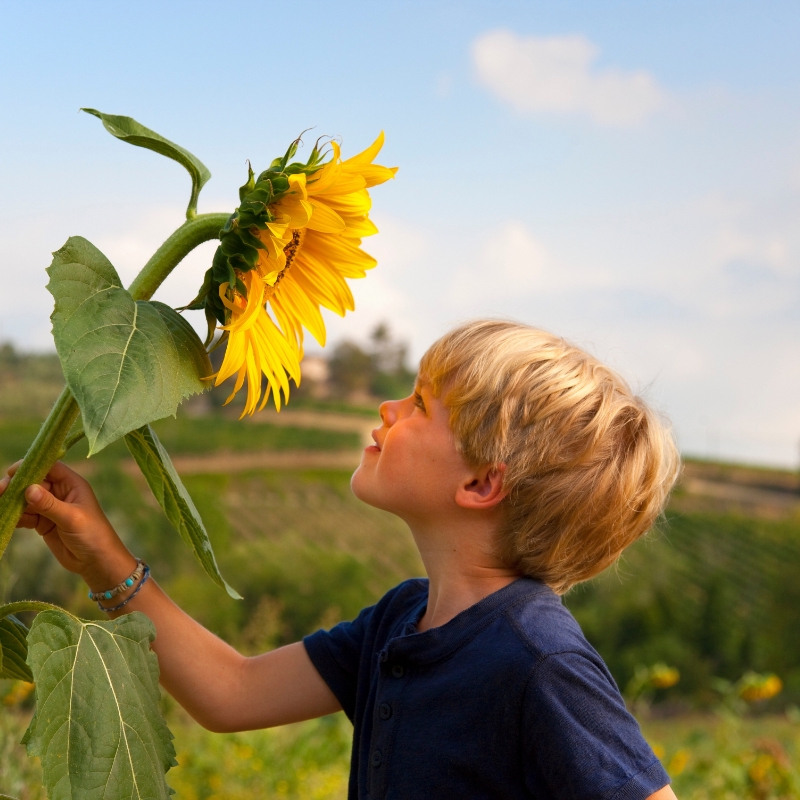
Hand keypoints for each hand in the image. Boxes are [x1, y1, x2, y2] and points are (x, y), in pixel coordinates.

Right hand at [0, 460, 135, 591]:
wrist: (96, 561)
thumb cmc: (92, 535)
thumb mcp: (71, 518)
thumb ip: (49, 505)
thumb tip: (29, 489)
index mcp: (72, 485)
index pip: (50, 467)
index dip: (31, 467)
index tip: (11, 472)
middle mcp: (60, 493)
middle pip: (34, 483)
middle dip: (16, 486)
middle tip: (1, 491)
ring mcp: (50, 508)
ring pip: (26, 500)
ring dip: (12, 502)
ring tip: (0, 505)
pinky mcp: (43, 523)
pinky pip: (25, 516)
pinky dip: (15, 517)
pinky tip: (7, 519)